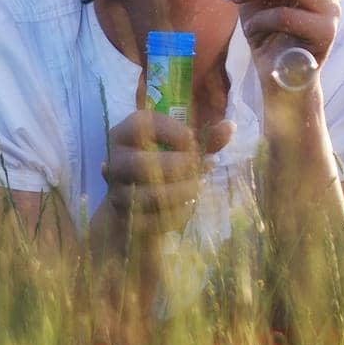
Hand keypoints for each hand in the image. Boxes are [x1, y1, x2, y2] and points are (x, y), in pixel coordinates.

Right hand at [100, 110, 234, 235]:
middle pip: (142, 164)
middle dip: (179, 165)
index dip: (171, 132)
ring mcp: (117, 192)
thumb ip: (204, 138)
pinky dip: (179, 212)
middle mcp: (113, 161)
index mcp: (123, 134)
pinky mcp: (128, 219)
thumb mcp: (179, 146)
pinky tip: (187, 204)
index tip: (192, 140)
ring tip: (197, 186)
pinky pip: (157, 219)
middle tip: (198, 166)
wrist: (135, 202)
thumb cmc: (161, 163)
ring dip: (183, 191)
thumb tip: (230, 127)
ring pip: (152, 195)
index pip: (141, 125)